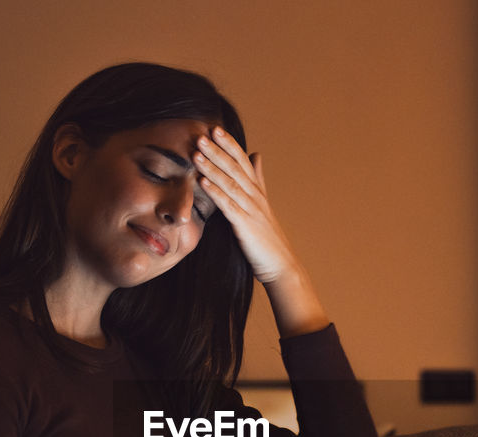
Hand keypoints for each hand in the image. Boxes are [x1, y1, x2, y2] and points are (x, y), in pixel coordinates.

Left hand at [192, 127, 301, 286]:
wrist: (280, 265)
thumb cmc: (267, 238)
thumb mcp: (262, 203)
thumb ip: (257, 178)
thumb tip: (256, 154)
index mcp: (257, 191)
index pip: (243, 161)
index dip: (230, 144)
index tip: (215, 129)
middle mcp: (255, 197)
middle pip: (236, 168)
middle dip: (218, 150)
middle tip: (201, 134)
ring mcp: (251, 211)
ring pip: (230, 183)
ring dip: (213, 167)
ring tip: (197, 152)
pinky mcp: (245, 226)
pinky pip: (228, 206)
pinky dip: (215, 192)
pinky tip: (202, 182)